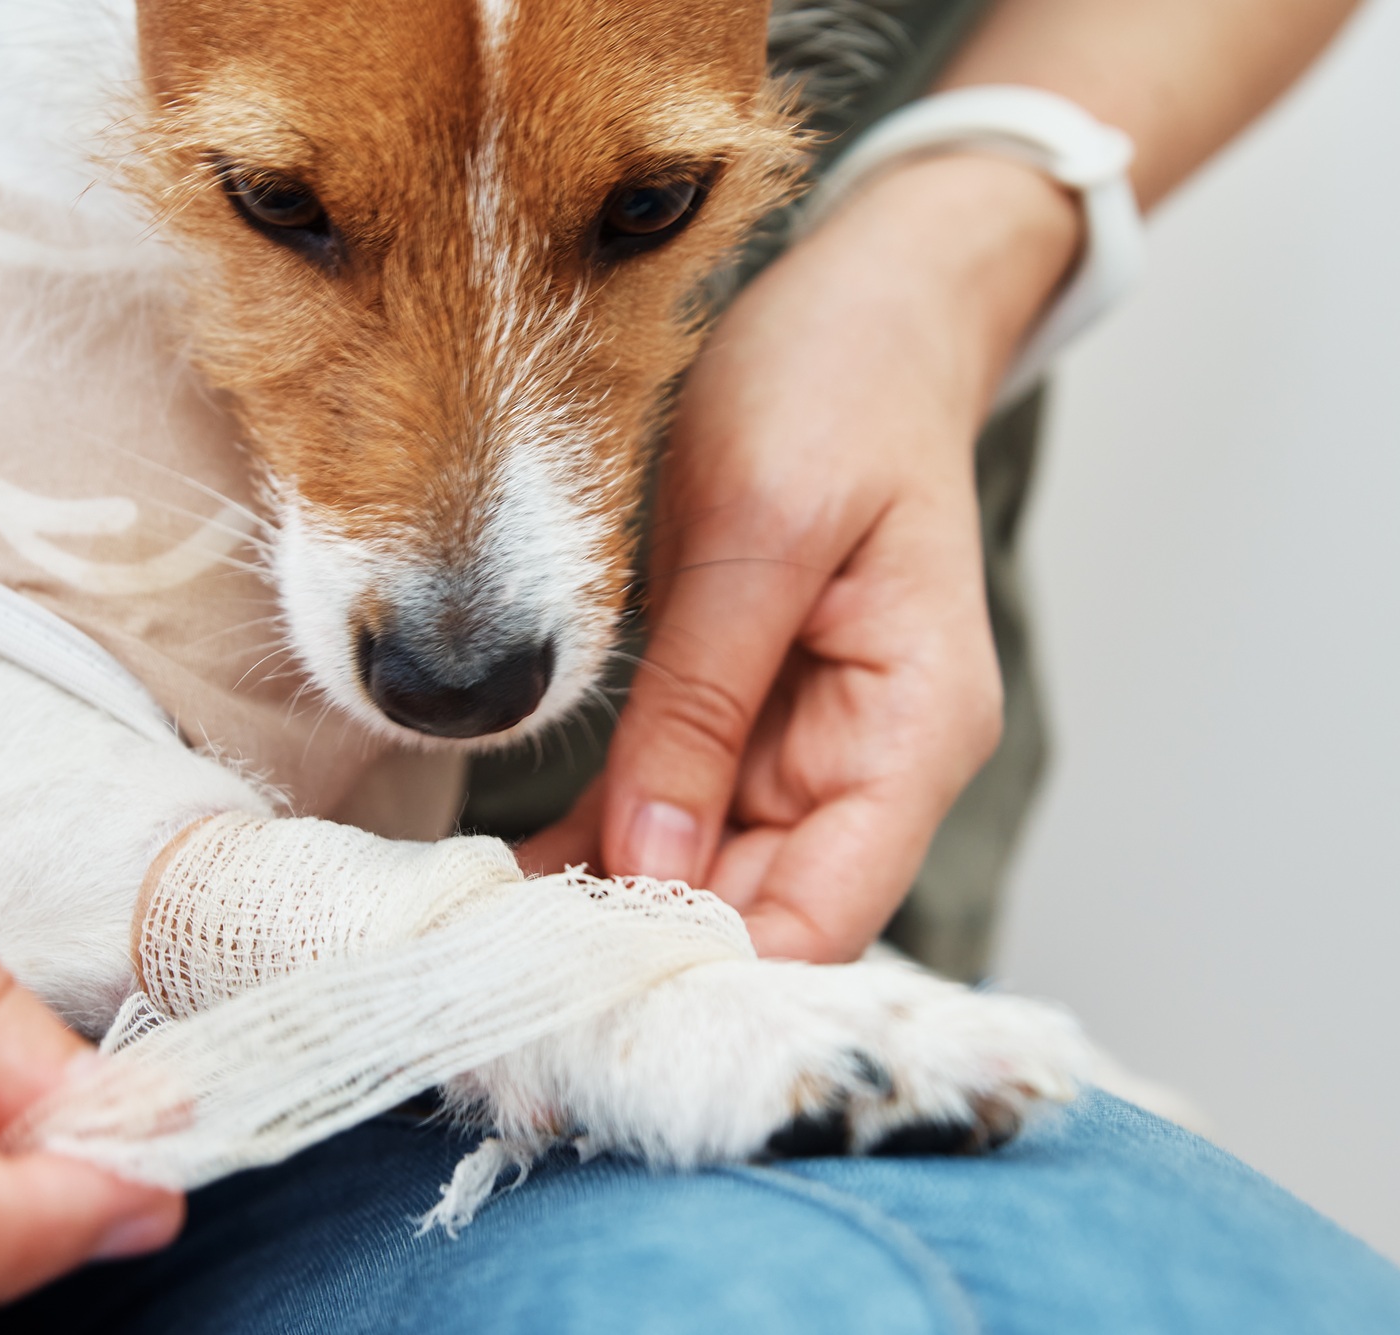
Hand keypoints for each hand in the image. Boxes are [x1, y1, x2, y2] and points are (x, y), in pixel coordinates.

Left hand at [524, 154, 1079, 961]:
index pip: (827, 916)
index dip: (712, 966)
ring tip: (485, 930)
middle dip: (641, 949)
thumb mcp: (758, 529)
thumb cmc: (838, 385)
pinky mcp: (746, 714)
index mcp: (914, 726)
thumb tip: (650, 860)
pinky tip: (513, 868)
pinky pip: (674, 810)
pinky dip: (603, 844)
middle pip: (760, 912)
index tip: (583, 984)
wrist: (861, 305)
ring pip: (707, 874)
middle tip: (495, 965)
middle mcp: (870, 759)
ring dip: (608, 904)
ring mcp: (807, 742)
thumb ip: (705, 698)